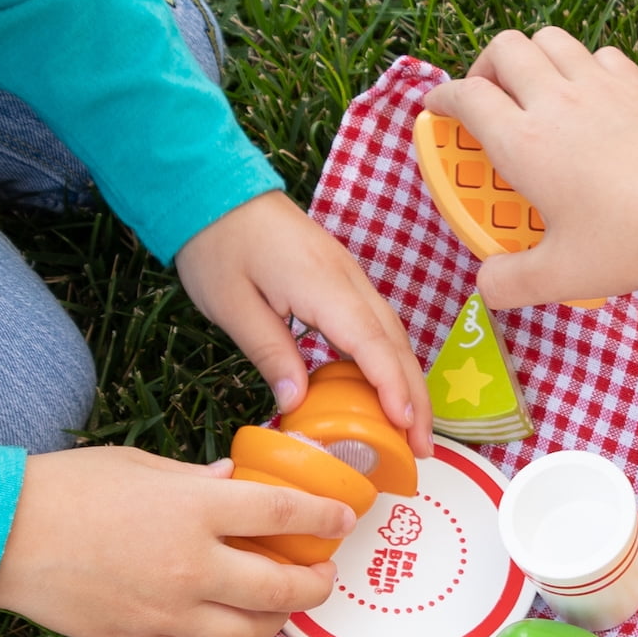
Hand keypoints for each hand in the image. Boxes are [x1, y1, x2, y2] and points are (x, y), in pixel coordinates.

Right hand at [0, 446, 354, 636]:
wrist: (2, 536)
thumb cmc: (71, 487)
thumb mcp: (145, 466)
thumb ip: (200, 481)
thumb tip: (239, 483)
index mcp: (197, 510)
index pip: (285, 516)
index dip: (325, 518)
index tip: (345, 518)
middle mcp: (192, 566)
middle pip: (283, 588)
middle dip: (316, 585)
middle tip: (324, 575)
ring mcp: (169, 611)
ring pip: (250, 633)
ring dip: (279, 621)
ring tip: (284, 605)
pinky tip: (224, 619)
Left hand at [176, 190, 431, 447]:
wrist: (215, 189)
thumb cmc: (217, 245)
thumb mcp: (232, 306)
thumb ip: (270, 352)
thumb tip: (296, 404)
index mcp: (322, 286)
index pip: (371, 343)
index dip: (393, 388)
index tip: (407, 427)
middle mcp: (348, 280)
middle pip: (396, 342)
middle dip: (415, 396)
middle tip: (422, 447)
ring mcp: (350, 277)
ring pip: (393, 333)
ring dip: (408, 380)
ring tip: (412, 427)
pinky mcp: (342, 280)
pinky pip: (377, 324)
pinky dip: (389, 360)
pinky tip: (384, 388)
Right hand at [420, 28, 637, 307]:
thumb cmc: (633, 240)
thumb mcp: (561, 276)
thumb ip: (511, 283)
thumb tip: (486, 284)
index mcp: (525, 141)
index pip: (466, 96)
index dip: (442, 100)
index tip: (437, 113)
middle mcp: (557, 101)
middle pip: (504, 48)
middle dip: (485, 68)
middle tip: (487, 101)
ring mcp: (601, 86)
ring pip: (551, 38)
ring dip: (533, 57)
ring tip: (534, 91)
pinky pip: (600, 53)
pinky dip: (584, 64)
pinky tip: (591, 97)